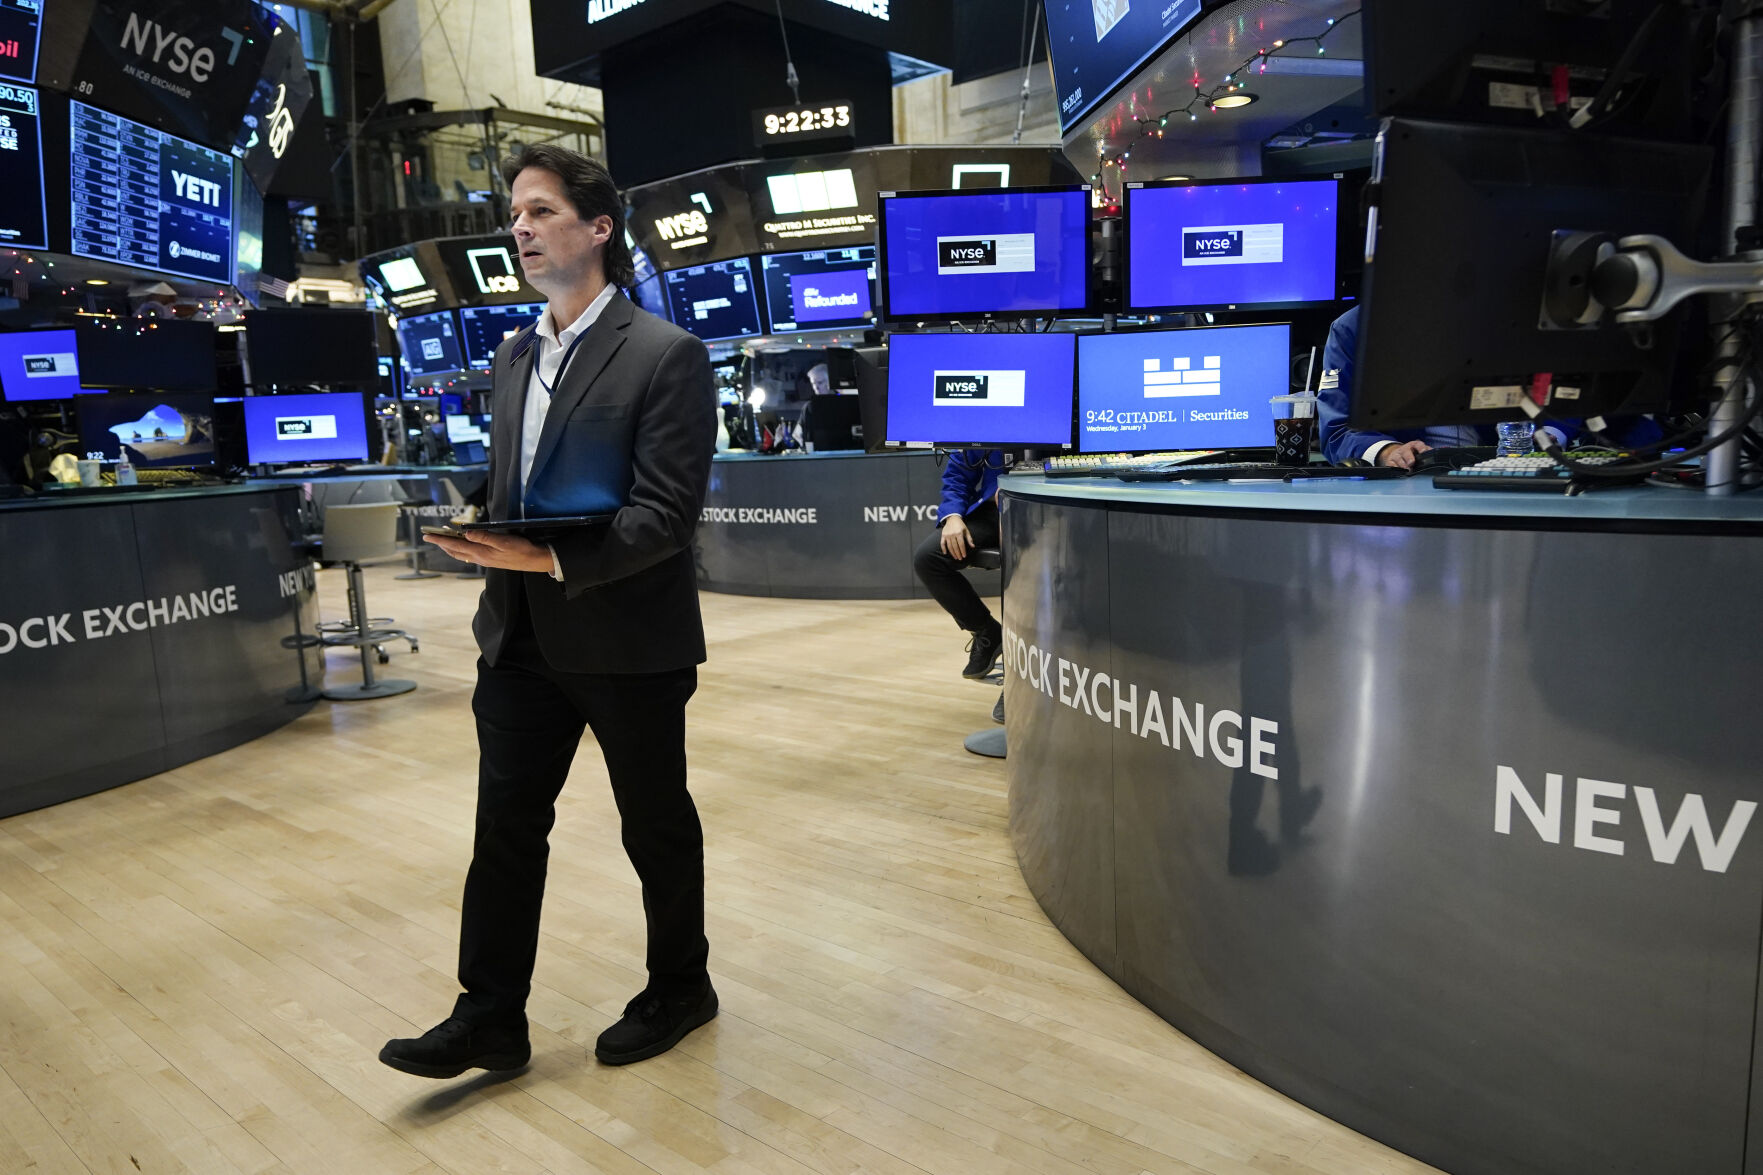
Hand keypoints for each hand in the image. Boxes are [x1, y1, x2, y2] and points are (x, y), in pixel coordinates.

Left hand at [423, 529, 553, 572]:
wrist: (533, 561)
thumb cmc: (520, 549)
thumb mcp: (503, 541)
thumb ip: (484, 536)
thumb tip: (466, 533)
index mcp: (481, 552)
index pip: (455, 544)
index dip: (440, 539)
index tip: (427, 536)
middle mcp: (479, 557)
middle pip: (454, 551)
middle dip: (441, 544)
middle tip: (431, 536)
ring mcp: (484, 560)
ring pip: (460, 554)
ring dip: (450, 547)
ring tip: (443, 539)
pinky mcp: (489, 560)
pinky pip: (468, 555)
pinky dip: (460, 549)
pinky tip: (462, 546)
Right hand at [939, 514, 971, 559]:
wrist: (952, 518)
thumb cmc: (960, 525)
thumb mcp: (966, 530)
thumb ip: (969, 539)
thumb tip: (973, 546)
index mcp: (959, 533)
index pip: (961, 544)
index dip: (963, 551)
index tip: (964, 556)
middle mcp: (952, 534)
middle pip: (955, 547)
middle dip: (958, 554)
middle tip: (960, 558)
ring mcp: (947, 535)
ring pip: (949, 546)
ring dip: (952, 553)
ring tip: (955, 557)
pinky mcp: (943, 535)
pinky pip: (942, 543)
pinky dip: (943, 549)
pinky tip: (945, 553)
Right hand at [1376, 440, 1431, 469]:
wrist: (1397, 454)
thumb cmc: (1411, 453)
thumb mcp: (1420, 451)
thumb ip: (1429, 452)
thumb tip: (1442, 452)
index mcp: (1414, 445)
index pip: (1418, 444)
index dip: (1421, 448)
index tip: (1424, 451)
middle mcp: (1404, 449)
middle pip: (1406, 451)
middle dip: (1409, 457)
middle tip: (1412, 463)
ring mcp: (1397, 455)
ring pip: (1399, 459)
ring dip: (1403, 465)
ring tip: (1407, 470)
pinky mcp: (1390, 461)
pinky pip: (1392, 465)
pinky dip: (1395, 468)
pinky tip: (1399, 471)